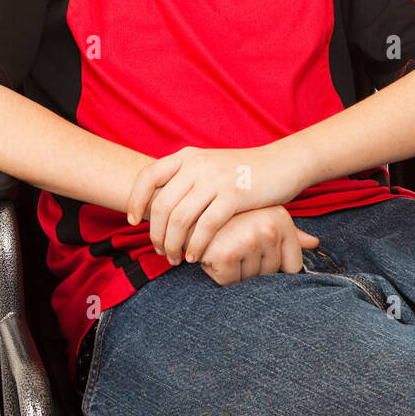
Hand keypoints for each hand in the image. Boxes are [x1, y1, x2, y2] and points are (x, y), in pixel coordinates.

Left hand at [126, 142, 309, 264]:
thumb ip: (185, 178)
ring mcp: (215, 179)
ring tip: (175, 259)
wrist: (283, 164)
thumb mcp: (209, 165)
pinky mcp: (234, 196)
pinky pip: (205, 226)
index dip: (134, 200)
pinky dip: (196, 246)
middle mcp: (197, 164)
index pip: (148, 176)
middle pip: (161, 205)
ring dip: (173, 244)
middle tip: (159, 251)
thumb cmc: (244, 172)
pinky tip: (196, 257)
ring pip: (179, 219)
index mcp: (188, 156)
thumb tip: (158, 202)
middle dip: (155, 234)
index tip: (132, 221)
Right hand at [197, 205, 318, 285]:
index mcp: (281, 219)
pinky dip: (215, 272)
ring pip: (249, 281)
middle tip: (232, 244)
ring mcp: (250, 240)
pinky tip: (208, 250)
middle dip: (248, 267)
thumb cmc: (226, 214)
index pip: (292, 267)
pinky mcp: (227, 253)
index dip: (272, 266)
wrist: (184, 201)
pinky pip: (229, 281)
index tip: (255, 250)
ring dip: (231, 270)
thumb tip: (315, 243)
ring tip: (220, 244)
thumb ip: (290, 234)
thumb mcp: (262, 216)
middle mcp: (270, 228)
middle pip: (269, 275)